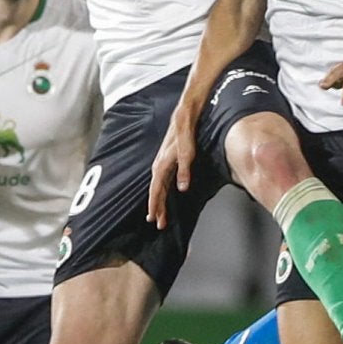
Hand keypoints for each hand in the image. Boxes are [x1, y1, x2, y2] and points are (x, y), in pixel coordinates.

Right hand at [147, 110, 198, 227]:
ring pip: (158, 187)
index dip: (156, 206)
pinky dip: (161, 191)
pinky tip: (164, 195)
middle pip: (157, 192)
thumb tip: (182, 188)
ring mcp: (161, 164)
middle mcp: (159, 167)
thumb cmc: (184, 134)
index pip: (157, 191)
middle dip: (157, 208)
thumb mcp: (188, 153)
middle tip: (158, 223)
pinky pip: (161, 181)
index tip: (155, 219)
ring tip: (159, 214)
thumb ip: (185, 171)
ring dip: (159, 201)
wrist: (182, 119)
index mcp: (162, 166)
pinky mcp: (166, 162)